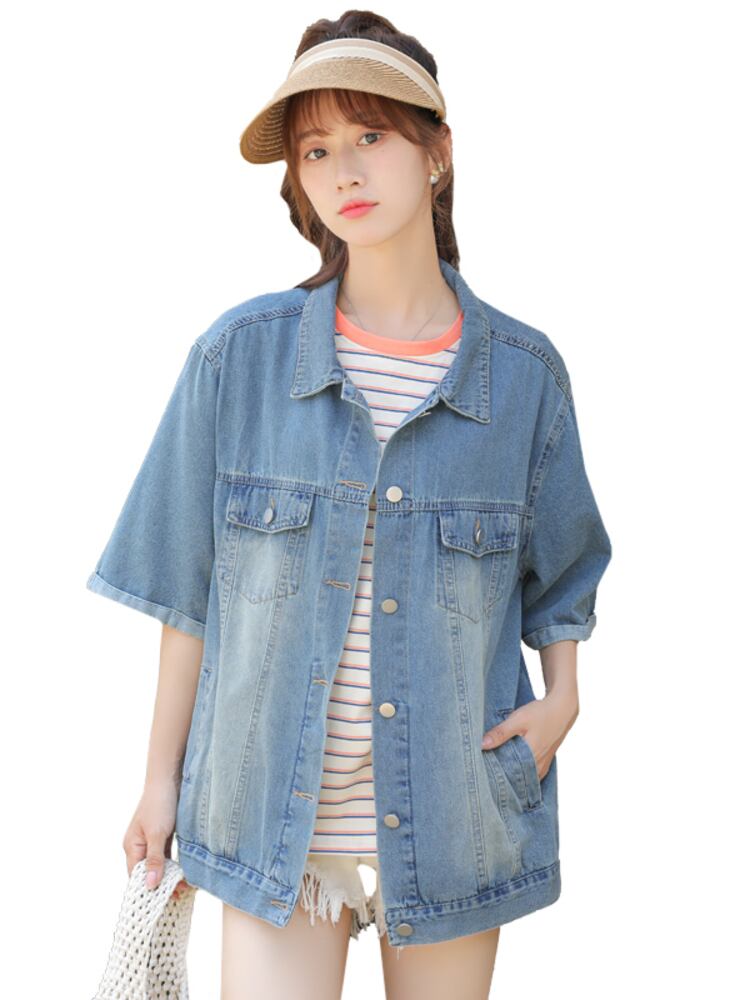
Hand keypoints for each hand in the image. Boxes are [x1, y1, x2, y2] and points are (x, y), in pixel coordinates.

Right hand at [122, 776, 188, 900]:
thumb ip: (154, 860)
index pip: (136, 877)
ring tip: (184, 890)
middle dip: (161, 886)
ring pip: (159, 865)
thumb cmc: (159, 804)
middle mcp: (139, 846)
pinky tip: (185, 874)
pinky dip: (174, 865)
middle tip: (179, 898)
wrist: (169, 777)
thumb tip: (150, 886)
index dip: (147, 891)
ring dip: (170, 877)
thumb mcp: (157, 833)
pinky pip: (167, 856)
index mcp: (131, 846)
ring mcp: (151, 841)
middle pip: (148, 873)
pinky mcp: (163, 835)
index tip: (163, 904)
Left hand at [481, 688, 579, 780]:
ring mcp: (541, 767)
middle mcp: (537, 767)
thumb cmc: (541, 714)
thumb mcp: (518, 720)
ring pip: (521, 776)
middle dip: (499, 774)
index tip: (480, 768)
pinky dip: (519, 770)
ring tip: (494, 766)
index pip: (506, 774)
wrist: (562, 710)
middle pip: (513, 777)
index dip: (492, 773)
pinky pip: (528, 773)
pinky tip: (509, 763)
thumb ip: (500, 733)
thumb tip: (481, 745)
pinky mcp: (543, 764)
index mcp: (530, 757)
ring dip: (509, 771)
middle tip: (484, 768)